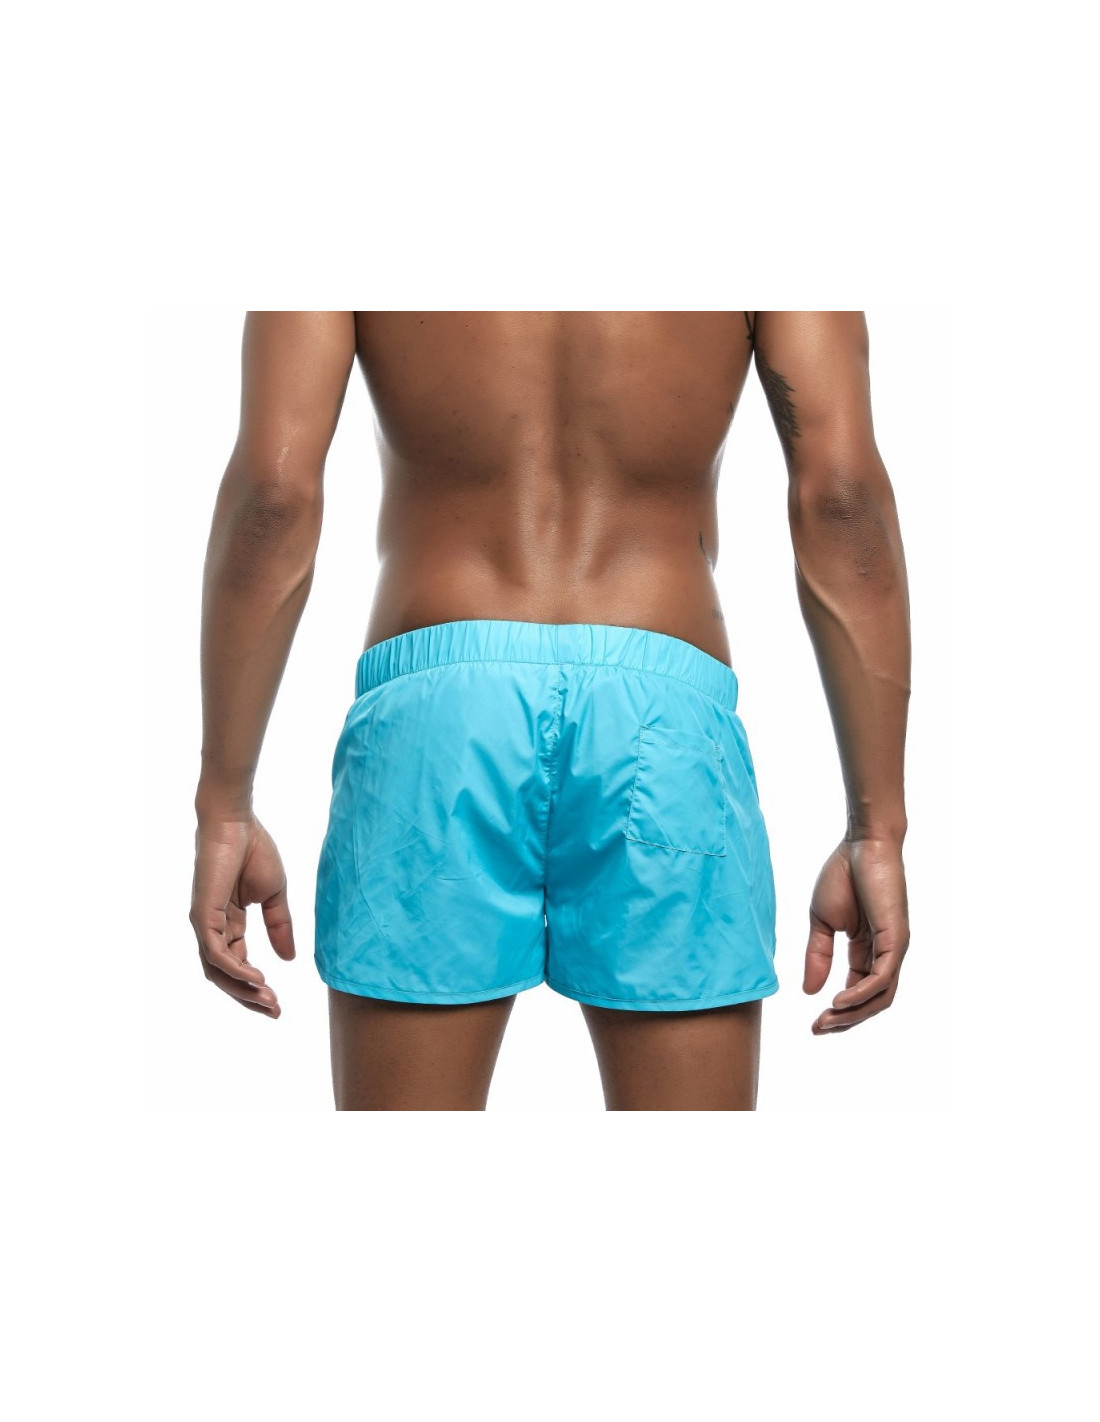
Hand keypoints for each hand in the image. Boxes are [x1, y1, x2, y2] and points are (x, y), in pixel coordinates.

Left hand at [189, 812, 295, 1017]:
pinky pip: (216, 953)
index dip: (256, 987)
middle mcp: (212, 928)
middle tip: (275, 1012)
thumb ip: (279, 927)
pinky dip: (235, 970)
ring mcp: (204, 924)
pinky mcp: (202, 916)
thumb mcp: (274, 896)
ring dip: (242, 990)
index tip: (278, 1004)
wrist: (237, 822)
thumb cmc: (253, 850)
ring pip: (218, 971)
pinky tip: (257, 978)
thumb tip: (288, 959)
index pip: (238, 965)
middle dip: (249, 998)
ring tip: (268, 1000)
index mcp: (228, 924)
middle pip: (225, 976)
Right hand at [803, 837, 909, 1033]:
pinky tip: (839, 1000)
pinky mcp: (897, 939)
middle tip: (818, 1029)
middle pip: (871, 1002)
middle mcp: (884, 954)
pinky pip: (882, 977)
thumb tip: (809, 991)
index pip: (857, 992)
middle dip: (845, 1021)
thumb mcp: (821, 922)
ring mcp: (893, 948)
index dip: (837, 1012)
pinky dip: (862, 993)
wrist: (861, 844)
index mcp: (866, 950)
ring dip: (854, 1014)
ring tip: (828, 1020)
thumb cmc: (843, 875)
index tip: (813, 1024)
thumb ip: (818, 955)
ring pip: (880, 997)